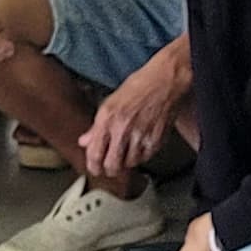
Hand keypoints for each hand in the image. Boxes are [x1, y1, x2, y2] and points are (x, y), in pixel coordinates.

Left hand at [81, 47, 184, 182]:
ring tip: (126, 153)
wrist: (166, 81)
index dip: (93, 166)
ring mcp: (141, 136)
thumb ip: (96, 125)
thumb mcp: (111, 102)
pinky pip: (145, 159)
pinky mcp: (156, 140)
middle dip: (109, 169)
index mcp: (108, 119)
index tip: (94, 167)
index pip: (94, 154)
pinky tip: (139, 147)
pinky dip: (141, 156)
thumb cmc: (140, 86)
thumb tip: (85, 141)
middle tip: (109, 166)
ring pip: (129, 165)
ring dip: (126, 162)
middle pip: (112, 166)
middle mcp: (123, 129)